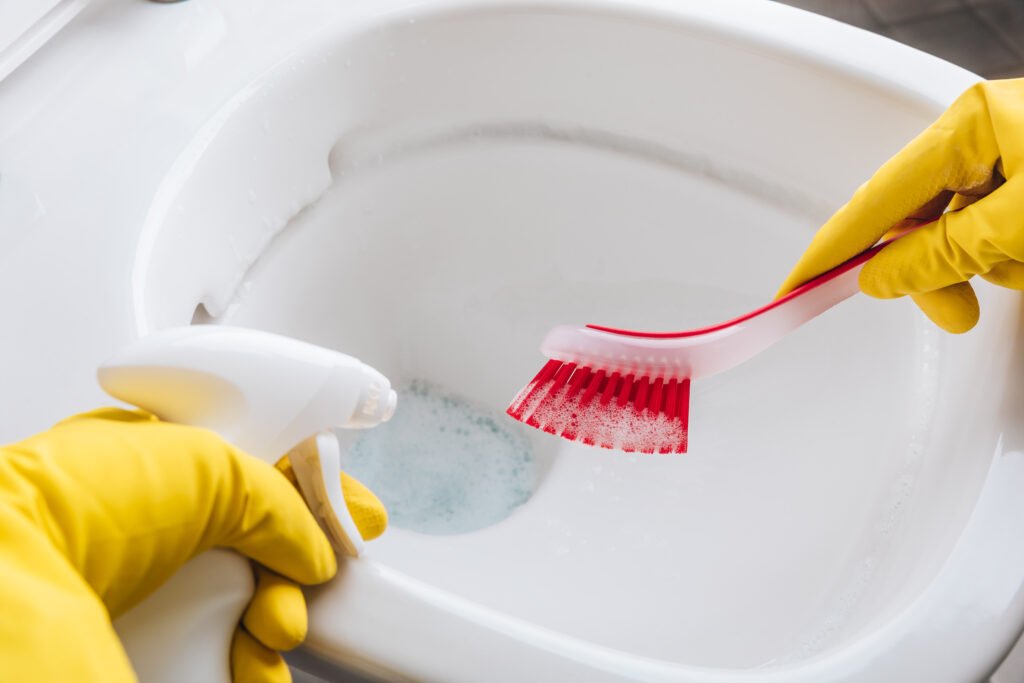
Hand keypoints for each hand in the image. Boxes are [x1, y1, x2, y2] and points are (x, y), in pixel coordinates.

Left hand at [0, 408, 384, 681]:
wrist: (12, 577)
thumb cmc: (80, 498)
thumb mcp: (213, 467)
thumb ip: (280, 500)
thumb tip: (316, 548)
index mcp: (166, 460)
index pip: (262, 474)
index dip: (314, 494)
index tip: (354, 517)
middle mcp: (158, 524)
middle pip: (261, 547)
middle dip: (303, 566)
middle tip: (319, 577)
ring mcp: (149, 587)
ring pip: (245, 609)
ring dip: (280, 620)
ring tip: (278, 628)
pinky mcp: (144, 643)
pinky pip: (218, 658)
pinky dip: (251, 668)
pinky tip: (260, 668)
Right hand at [777, 78, 1023, 332]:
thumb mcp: (1021, 218)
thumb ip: (949, 252)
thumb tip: (883, 278)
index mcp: (969, 126)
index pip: (874, 202)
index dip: (831, 251)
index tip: (796, 286)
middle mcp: (982, 137)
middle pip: (917, 222)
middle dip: (934, 271)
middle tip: (952, 311)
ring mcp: (1007, 157)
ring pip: (958, 233)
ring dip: (986, 265)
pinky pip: (992, 229)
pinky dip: (1009, 252)